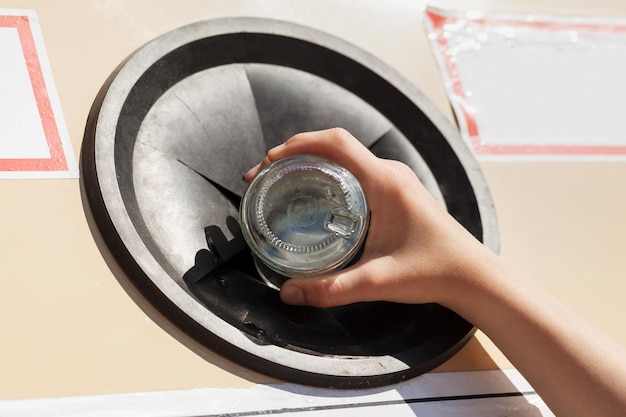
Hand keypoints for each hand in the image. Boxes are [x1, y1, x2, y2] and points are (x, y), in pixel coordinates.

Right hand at [245, 128, 493, 308]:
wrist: (471, 275)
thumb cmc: (434, 271)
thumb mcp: (377, 281)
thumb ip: (331, 289)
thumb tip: (289, 294)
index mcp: (384, 182)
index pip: (336, 142)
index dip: (298, 143)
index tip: (271, 160)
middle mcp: (390, 173)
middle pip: (335, 145)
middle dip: (296, 152)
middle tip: (267, 174)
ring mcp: (395, 181)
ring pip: (346, 157)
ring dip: (313, 161)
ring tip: (283, 181)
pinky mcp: (397, 192)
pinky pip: (356, 170)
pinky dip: (329, 173)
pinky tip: (316, 195)